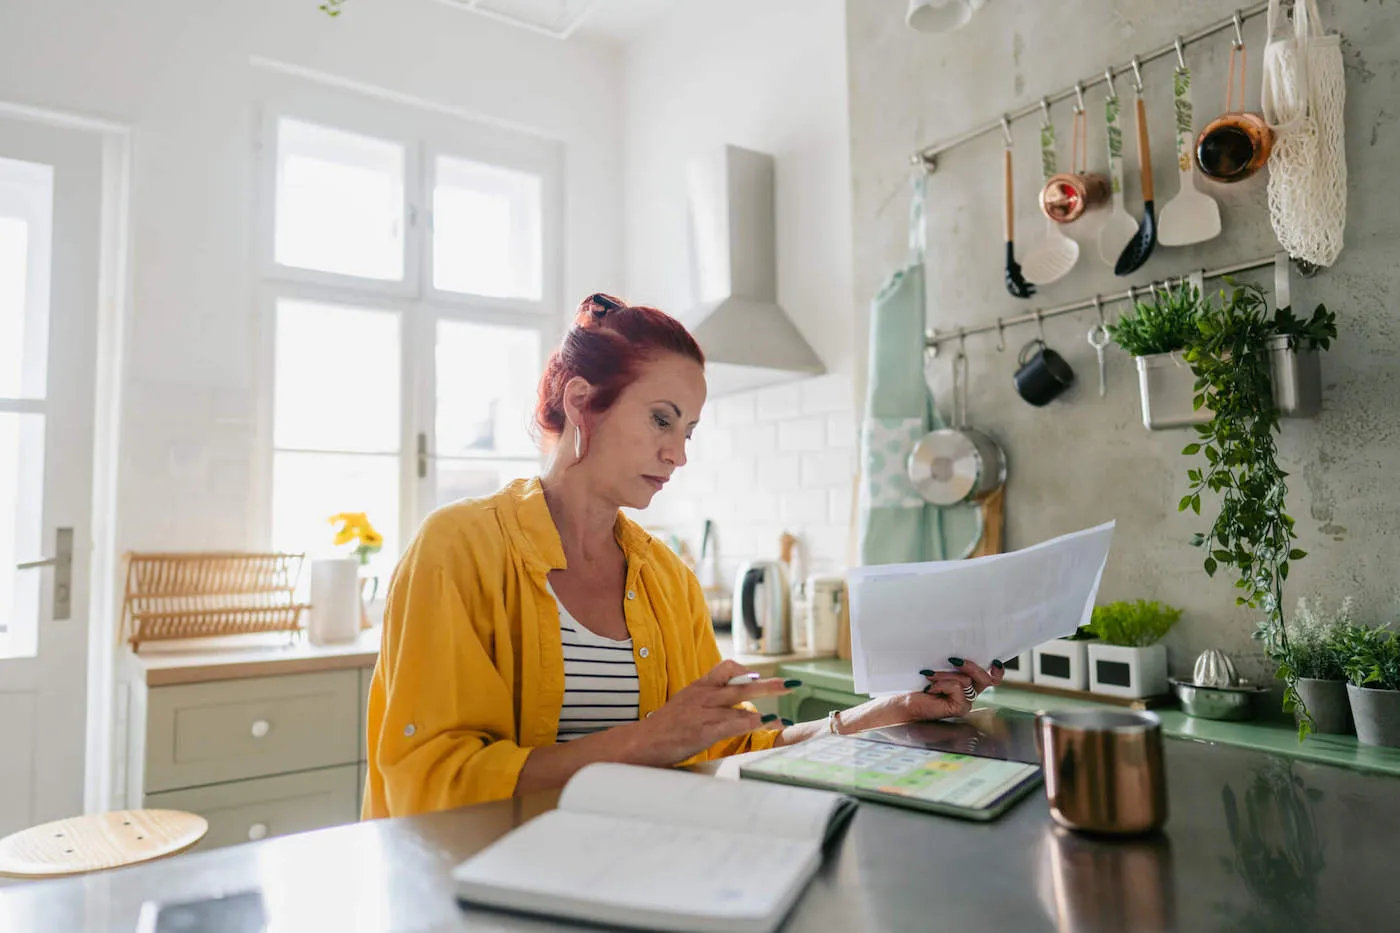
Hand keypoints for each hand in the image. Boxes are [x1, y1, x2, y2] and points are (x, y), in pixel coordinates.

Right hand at [625, 660, 791, 766]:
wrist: (641, 742)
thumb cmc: (665, 727)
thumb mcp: (685, 704)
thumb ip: (707, 700)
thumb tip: (730, 701)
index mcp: (698, 686)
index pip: (726, 668)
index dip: (745, 671)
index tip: (758, 676)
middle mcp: (703, 695)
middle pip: (741, 683)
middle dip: (768, 685)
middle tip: (790, 685)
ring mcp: (703, 712)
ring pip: (741, 702)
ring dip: (766, 709)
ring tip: (782, 717)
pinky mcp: (703, 730)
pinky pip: (734, 723)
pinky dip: (753, 723)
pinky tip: (766, 725)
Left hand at [902, 657, 1004, 722]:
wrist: (904, 702)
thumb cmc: (918, 683)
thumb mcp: (938, 667)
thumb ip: (952, 663)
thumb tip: (959, 652)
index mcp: (968, 682)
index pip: (992, 678)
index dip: (997, 671)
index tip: (995, 662)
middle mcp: (970, 693)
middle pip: (985, 678)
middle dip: (970, 666)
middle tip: (952, 660)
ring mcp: (966, 702)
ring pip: (966, 680)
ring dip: (945, 674)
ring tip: (929, 675)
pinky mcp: (959, 708)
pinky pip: (958, 688)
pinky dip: (942, 684)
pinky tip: (930, 688)